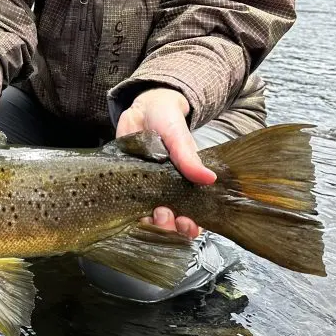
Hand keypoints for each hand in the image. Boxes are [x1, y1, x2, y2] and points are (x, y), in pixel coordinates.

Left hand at [117, 87, 215, 239]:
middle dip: (168, 227)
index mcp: (184, 185)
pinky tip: (127, 212)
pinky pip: (126, 209)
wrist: (140, 108)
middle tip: (162, 213)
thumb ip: (188, 157)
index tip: (185, 222)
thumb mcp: (178, 136)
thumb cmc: (166, 121)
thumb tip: (210, 178)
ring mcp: (145, 191)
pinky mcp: (125, 186)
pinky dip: (127, 215)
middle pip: (169, 225)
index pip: (192, 217)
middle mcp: (166, 193)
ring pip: (148, 221)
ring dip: (149, 224)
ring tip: (147, 214)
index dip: (189, 226)